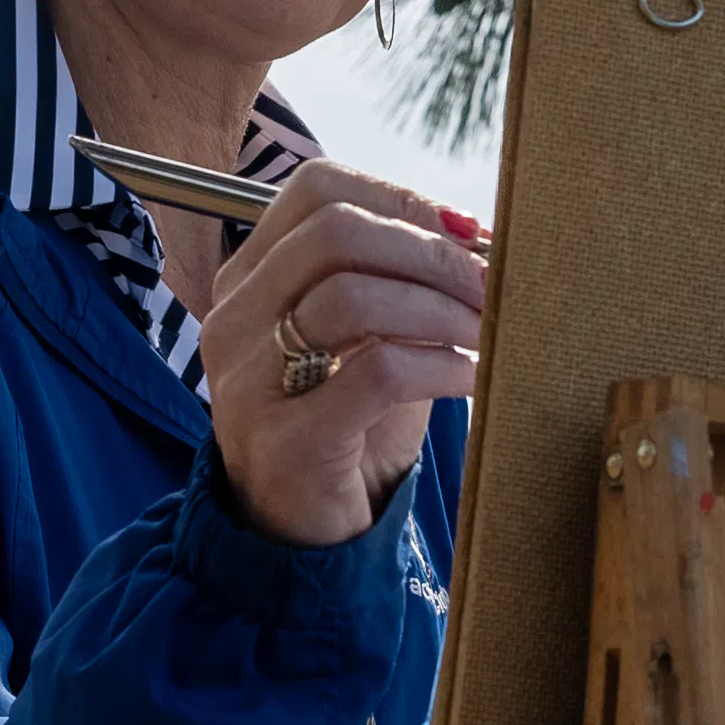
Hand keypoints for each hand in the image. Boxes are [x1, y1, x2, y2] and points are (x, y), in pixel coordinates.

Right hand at [199, 161, 486, 547]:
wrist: (308, 535)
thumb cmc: (348, 426)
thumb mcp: (368, 337)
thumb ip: (400, 281)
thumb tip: (477, 233)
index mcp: (250, 278)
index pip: (316, 189)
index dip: (401, 197)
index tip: (464, 232)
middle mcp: (234, 318)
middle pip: (335, 230)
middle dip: (431, 251)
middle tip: (489, 283)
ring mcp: (248, 380)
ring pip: (352, 295)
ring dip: (441, 308)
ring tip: (487, 332)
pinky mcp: (285, 440)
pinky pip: (377, 371)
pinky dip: (442, 365)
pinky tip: (472, 378)